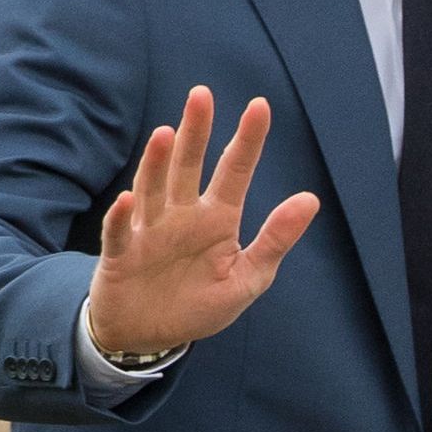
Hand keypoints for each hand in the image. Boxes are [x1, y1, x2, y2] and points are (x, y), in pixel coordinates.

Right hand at [85, 87, 320, 353]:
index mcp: (217, 218)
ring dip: (157, 163)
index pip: (235, 171)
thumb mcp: (248, 278)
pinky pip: (121, 233)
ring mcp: (149, 231)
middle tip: (202, 95)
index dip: (247, 140)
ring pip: (153, 189)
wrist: (149, 337)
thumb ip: (276, 240)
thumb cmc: (198, 304)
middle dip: (195, 131)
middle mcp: (182, 215)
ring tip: (167, 133)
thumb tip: (311, 198)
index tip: (260, 105)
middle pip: (188, 165)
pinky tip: (125, 199)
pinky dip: (121, 218)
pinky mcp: (121, 255)